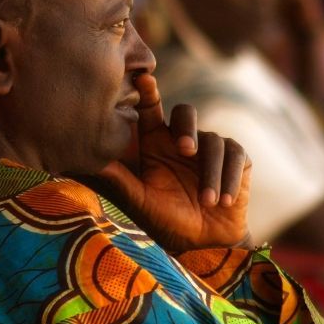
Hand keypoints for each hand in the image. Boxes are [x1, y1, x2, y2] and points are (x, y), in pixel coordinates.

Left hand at [100, 73, 251, 251]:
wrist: (204, 244)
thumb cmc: (166, 221)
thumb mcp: (140, 200)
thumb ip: (118, 179)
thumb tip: (86, 161)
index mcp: (156, 143)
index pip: (150, 110)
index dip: (147, 92)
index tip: (143, 78)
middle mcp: (183, 140)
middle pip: (187, 112)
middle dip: (187, 127)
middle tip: (186, 149)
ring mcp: (210, 148)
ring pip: (213, 141)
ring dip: (211, 173)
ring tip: (208, 201)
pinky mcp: (237, 159)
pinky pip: (236, 155)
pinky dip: (230, 178)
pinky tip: (225, 201)